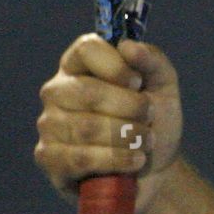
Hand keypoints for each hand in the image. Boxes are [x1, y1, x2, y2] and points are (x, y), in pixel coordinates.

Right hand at [34, 34, 182, 213]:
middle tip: (149, 117)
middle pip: (87, 91)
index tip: (138, 83)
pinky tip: (134, 160)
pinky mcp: (49, 158)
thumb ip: (152, 60)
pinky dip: (115, 160)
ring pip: (86, 128)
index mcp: (80, 65)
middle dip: (130, 107)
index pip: (86, 49)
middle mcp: (57, 91)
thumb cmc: (153, 119)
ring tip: (146, 140)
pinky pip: (79, 158)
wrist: (154, 167)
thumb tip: (128, 45)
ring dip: (127, 136)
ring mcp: (49, 124)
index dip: (116, 65)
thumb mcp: (164, 86)